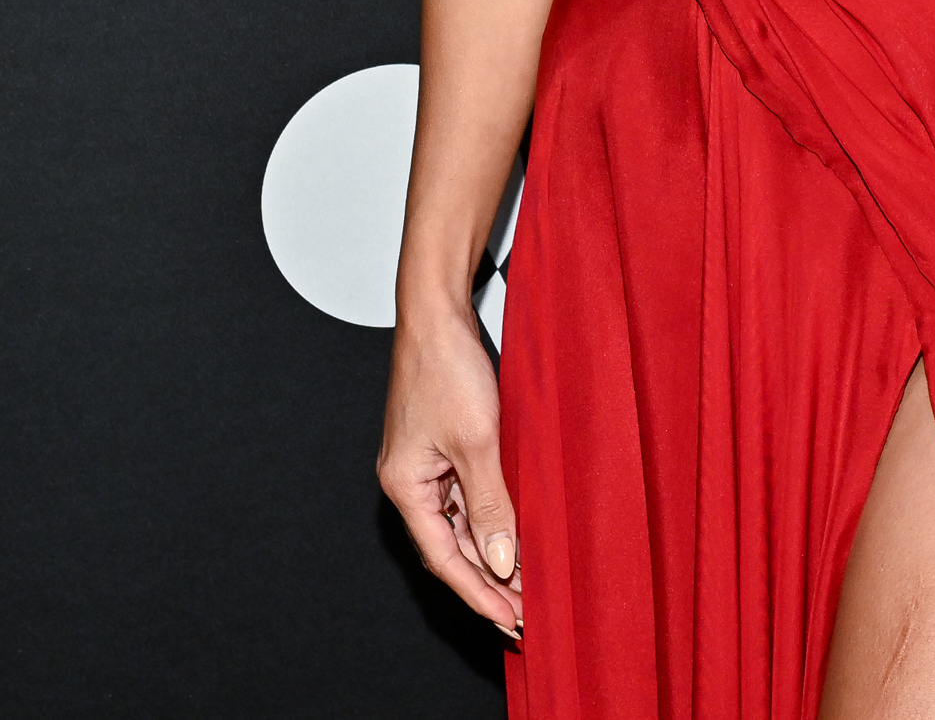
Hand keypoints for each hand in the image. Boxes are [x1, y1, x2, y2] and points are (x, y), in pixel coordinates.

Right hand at [378, 300, 522, 638]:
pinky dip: (492, 520)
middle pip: (450, 548)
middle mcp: (410, 482)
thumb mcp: (477, 443)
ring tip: (529, 582)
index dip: (478, 594)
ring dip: (492, 553)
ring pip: (461, 524)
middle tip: (528, 611)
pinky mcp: (444, 448)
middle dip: (488, 581)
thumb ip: (490, 505)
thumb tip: (501, 560)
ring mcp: (426, 466)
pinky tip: (519, 534)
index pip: (443, 559)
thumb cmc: (445, 368)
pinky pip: (468, 497)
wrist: (437, 314)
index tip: (511, 621)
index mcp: (404, 487)